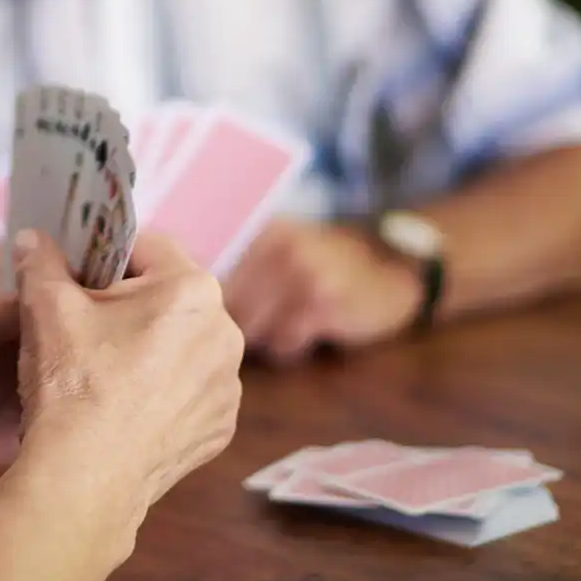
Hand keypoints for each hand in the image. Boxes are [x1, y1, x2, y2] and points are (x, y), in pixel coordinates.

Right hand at [14, 232, 243, 510]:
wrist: (84, 478)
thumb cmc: (71, 383)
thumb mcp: (45, 307)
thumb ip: (40, 261)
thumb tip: (32, 238)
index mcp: (193, 289)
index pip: (146, 247)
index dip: (105, 256)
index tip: (78, 277)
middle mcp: (226, 332)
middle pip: (169, 297)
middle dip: (130, 304)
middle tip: (86, 326)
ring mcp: (228, 385)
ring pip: (182, 346)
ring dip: (150, 348)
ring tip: (104, 372)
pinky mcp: (220, 427)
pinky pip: (190, 392)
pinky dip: (163, 393)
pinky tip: (125, 406)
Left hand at [221, 219, 422, 362]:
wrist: (394, 267)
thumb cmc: (329, 265)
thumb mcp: (285, 249)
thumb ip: (242, 267)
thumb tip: (186, 300)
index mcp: (265, 233)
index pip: (211, 275)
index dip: (208, 304)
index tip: (208, 318)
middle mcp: (280, 249)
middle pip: (227, 306)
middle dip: (233, 326)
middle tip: (253, 329)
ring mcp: (303, 277)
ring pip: (252, 329)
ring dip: (263, 338)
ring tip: (285, 327)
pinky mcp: (325, 306)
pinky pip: (284, 343)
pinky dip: (289, 347)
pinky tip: (307, 334)